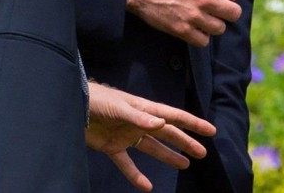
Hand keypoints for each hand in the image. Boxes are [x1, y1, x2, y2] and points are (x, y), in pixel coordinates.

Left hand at [85, 83, 216, 191]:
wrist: (73, 105)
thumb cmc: (98, 100)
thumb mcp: (119, 106)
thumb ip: (139, 117)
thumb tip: (162, 124)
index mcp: (145, 110)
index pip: (174, 117)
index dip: (193, 124)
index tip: (210, 131)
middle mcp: (140, 123)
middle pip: (168, 134)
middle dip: (185, 142)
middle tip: (202, 153)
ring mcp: (127, 135)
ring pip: (153, 148)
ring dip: (168, 156)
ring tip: (185, 165)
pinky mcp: (112, 147)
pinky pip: (127, 164)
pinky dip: (136, 175)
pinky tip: (146, 187)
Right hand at [126, 0, 242, 46]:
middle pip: (234, 13)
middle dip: (227, 11)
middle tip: (217, 10)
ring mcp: (195, 16)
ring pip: (220, 28)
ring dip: (213, 25)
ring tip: (204, 20)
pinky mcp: (182, 30)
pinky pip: (203, 41)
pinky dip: (200, 37)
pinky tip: (194, 29)